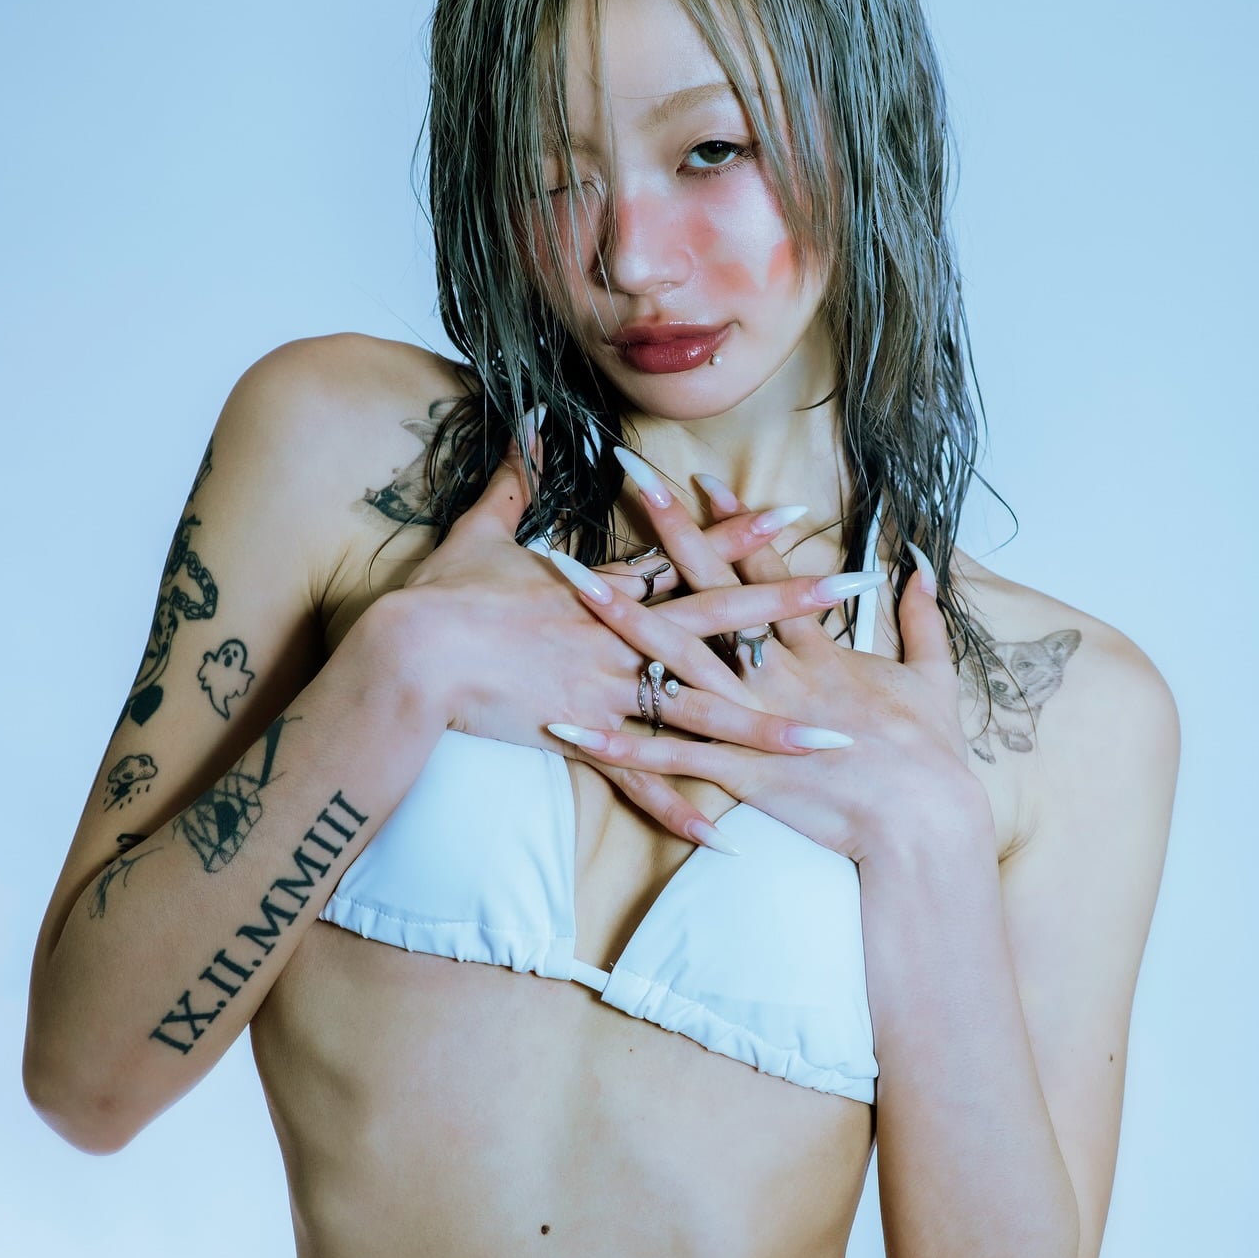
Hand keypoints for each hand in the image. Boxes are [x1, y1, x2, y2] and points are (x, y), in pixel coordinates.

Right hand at [392, 418, 829, 847]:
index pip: (686, 559)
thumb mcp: (480, 531)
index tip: (794, 519)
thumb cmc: (438, 596)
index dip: (741, 538)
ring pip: (706, 712)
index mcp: (602, 592)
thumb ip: (516, 482)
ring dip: (772, 727)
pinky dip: (682, 810)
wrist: (407, 656)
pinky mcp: (584, 740)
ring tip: (832, 737)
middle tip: (850, 595)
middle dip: (792, 610)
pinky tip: (725, 834)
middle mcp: (621, 640)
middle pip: (722, 623)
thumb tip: (529, 423)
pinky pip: (643, 782)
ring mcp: (609, 692)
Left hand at [543, 462, 976, 863]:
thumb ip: (921, 619)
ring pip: (677, 663)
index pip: (767, 573)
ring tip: (571, 583)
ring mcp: (754, 722)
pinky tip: (569, 728)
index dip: (734, 524)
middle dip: (668, 535)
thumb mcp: (934, 677)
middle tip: (629, 481)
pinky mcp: (739, 773)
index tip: (701, 478)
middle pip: (711, 594)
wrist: (926, 822)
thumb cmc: (933, 756)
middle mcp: (778, 675)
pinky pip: (667, 758)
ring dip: (620, 622)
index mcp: (819, 651)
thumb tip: (920, 566)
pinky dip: (618, 746)